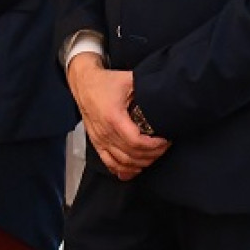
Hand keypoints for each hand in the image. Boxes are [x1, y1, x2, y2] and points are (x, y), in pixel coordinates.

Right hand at [67, 53, 168, 179]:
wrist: (84, 84)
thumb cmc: (105, 82)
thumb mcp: (129, 80)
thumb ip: (146, 88)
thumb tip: (164, 94)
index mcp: (114, 118)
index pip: (137, 142)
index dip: (154, 146)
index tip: (165, 141)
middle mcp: (105, 132)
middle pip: (132, 155)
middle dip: (152, 155)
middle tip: (164, 148)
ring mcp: (99, 139)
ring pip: (122, 162)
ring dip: (140, 163)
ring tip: (154, 156)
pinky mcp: (96, 143)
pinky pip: (109, 162)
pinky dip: (123, 169)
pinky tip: (134, 169)